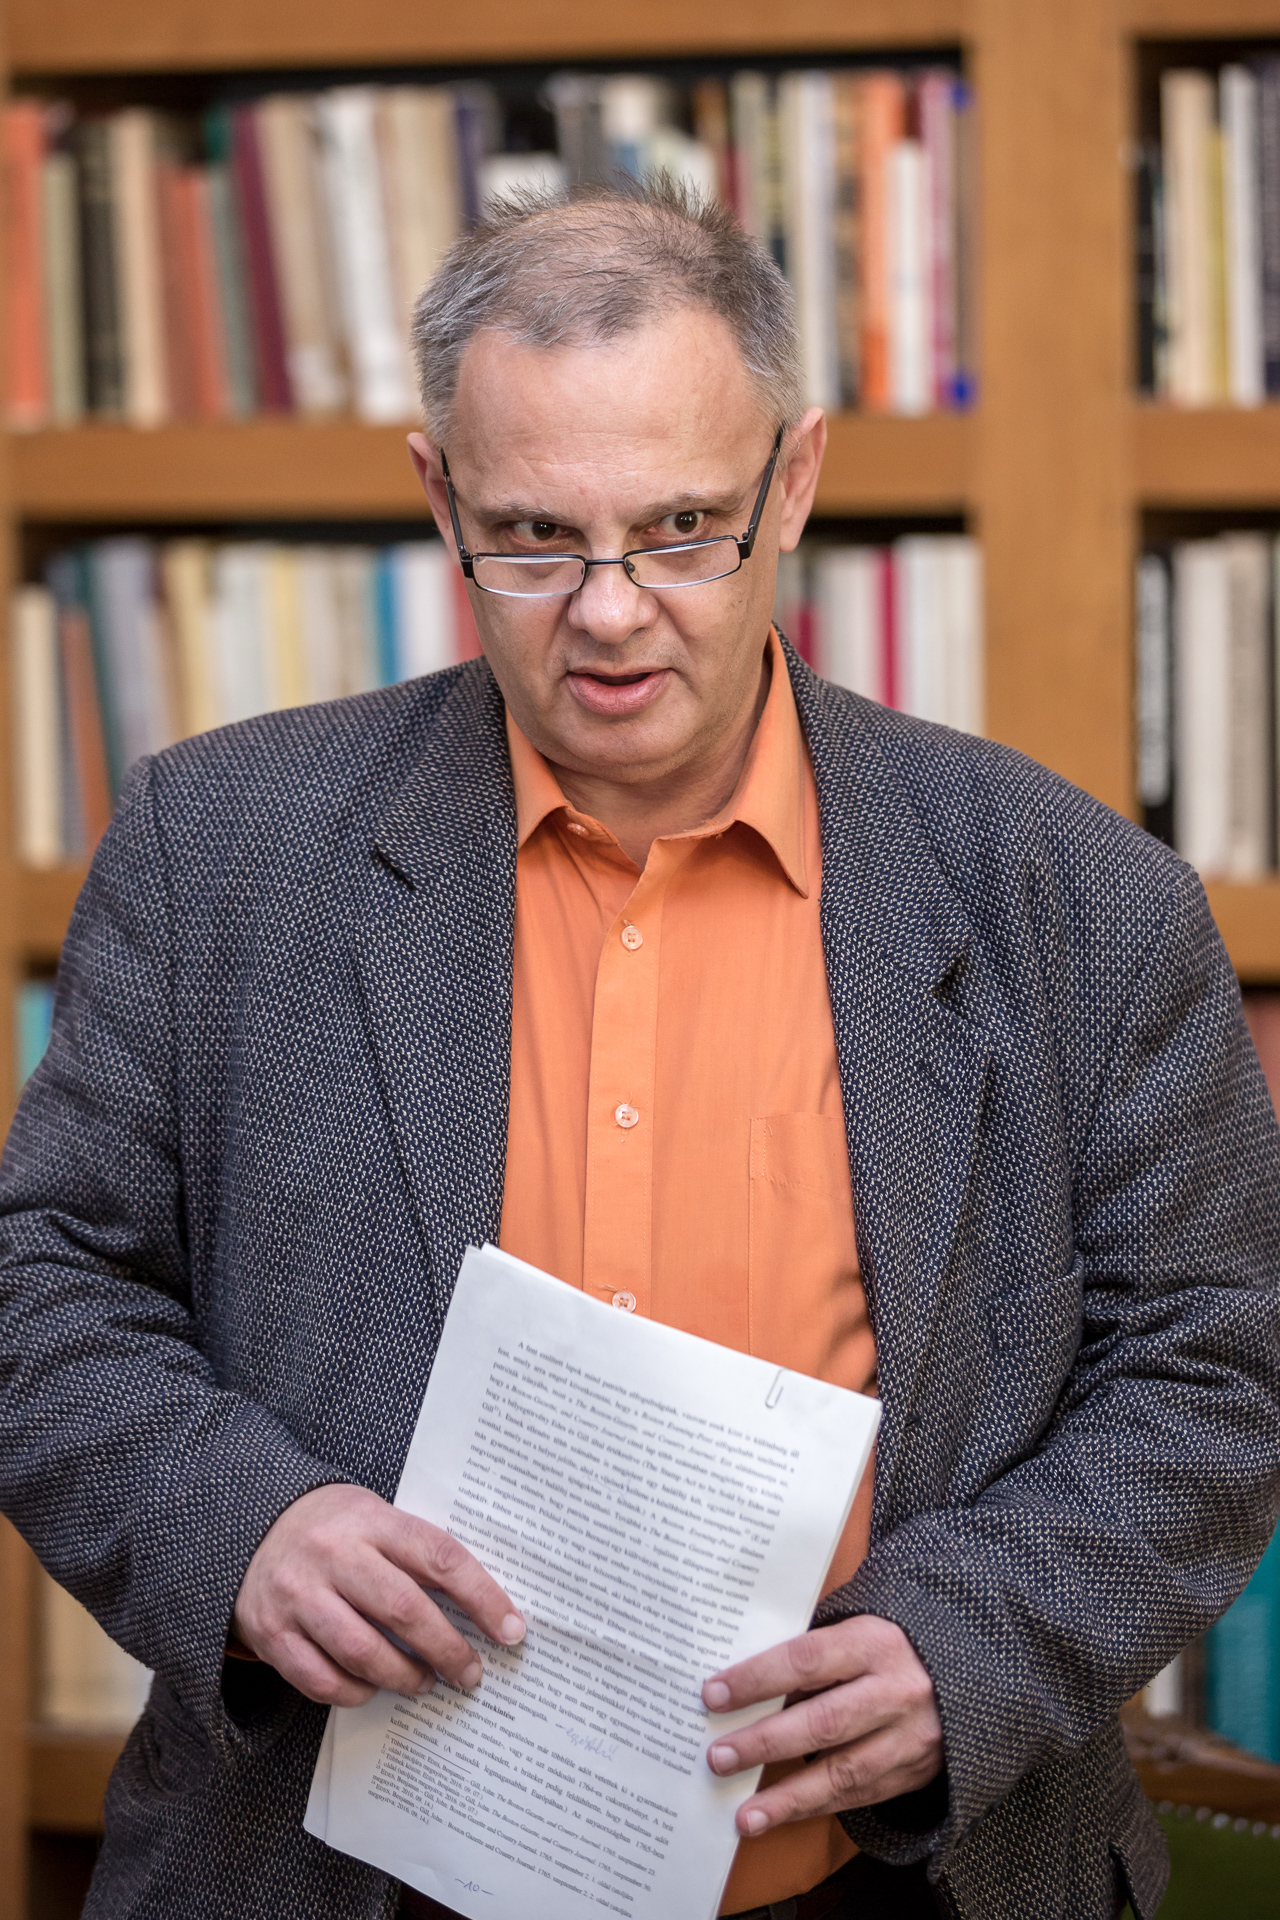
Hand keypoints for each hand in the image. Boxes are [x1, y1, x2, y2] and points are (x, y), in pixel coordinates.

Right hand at [233, 1484, 525, 1707]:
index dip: (483, 1597)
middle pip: (403, 1609)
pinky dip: (354, 1692)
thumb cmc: (331, 1528)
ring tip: (425, 1682)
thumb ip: (417, 1553)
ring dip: (404, 1676)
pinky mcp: (271, 1633)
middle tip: (469, 1673)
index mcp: (370, 1520)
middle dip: (447, 1649)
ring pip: (362, 1651)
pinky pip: (321, 1679)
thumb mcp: (374, 1517)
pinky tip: (373, 1687)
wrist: (246, 1527)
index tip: (512, 1630)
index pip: (440, 1558)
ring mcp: (298, 1595)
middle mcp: (333, 1555)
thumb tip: (483, 1606)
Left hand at [702, 1615, 941, 1834]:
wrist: (972, 1672)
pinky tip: (783, 1815)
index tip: (713, 1695)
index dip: (757, 1679)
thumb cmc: (894, 1643)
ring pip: (843, 1772)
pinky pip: (861, 1795)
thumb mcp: (859, 1627)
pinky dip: (818, 1807)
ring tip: (744, 1814)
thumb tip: (747, 1684)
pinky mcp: (916, 1772)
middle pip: (823, 1721)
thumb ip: (813, 1651)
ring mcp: (911, 1737)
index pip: (805, 1659)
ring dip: (789, 1797)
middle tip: (718, 1757)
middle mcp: (896, 1690)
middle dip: (765, 1743)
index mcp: (875, 1642)